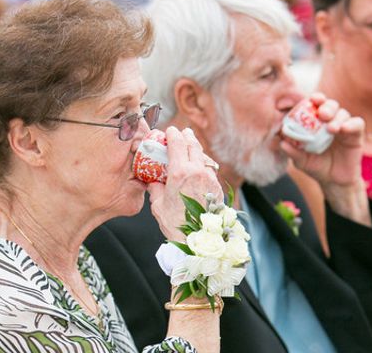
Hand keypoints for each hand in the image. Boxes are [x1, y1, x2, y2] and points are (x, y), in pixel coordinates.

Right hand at [147, 126, 222, 241]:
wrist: (201, 239)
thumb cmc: (178, 225)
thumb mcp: (158, 207)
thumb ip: (156, 191)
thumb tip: (153, 184)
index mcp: (180, 173)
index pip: (177, 144)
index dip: (173, 134)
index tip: (170, 131)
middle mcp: (197, 171)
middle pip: (193, 145)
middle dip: (187, 136)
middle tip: (183, 132)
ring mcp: (209, 178)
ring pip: (203, 156)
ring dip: (196, 149)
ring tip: (191, 147)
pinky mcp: (217, 187)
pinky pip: (209, 169)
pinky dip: (203, 164)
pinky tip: (199, 168)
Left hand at [280, 93, 370, 224]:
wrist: (334, 182)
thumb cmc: (316, 166)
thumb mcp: (302, 161)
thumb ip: (293, 152)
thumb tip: (282, 143)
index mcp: (316, 122)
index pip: (316, 105)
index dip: (315, 99)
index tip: (311, 99)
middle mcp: (330, 121)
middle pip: (331, 105)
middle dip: (326, 106)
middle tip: (322, 114)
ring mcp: (344, 127)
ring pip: (343, 113)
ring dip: (337, 118)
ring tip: (331, 129)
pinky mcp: (356, 135)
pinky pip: (357, 124)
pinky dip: (351, 124)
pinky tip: (344, 129)